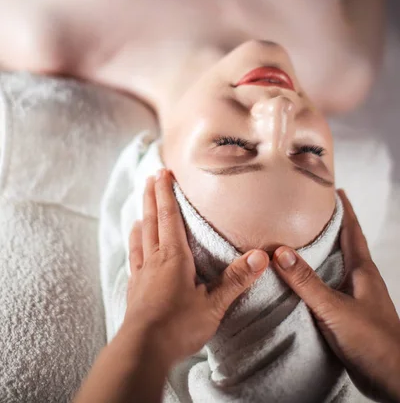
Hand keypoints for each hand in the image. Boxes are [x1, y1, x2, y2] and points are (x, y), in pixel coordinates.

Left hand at [123, 169, 268, 365]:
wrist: (142, 351)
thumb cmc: (178, 326)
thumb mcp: (213, 303)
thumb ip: (236, 279)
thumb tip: (261, 256)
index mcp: (174, 257)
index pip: (170, 217)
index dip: (167, 193)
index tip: (163, 172)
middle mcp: (155, 259)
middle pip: (152, 220)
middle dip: (152, 197)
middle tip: (150, 177)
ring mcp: (141, 274)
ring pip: (141, 236)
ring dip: (142, 216)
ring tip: (141, 204)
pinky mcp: (134, 289)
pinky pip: (134, 257)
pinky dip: (135, 243)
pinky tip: (134, 243)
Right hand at [273, 190, 399, 402]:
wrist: (393, 381)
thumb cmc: (373, 342)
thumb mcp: (335, 309)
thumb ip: (307, 281)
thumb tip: (280, 251)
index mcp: (362, 270)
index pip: (352, 230)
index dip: (343, 209)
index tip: (331, 189)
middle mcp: (360, 279)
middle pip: (344, 245)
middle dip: (328, 227)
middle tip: (306, 211)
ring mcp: (356, 298)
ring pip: (336, 267)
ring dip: (321, 252)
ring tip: (298, 240)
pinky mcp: (349, 316)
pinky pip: (329, 288)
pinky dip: (315, 278)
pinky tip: (300, 284)